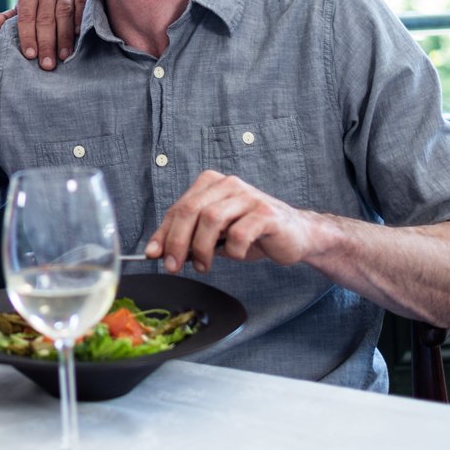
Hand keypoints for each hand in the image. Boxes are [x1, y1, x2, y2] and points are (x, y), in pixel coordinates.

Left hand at [0, 0, 86, 69]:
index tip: (30, 55)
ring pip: (63, 13)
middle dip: (45, 43)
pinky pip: (82, 6)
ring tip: (63, 57)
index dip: (27, 36)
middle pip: (45, 18)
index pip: (25, 16)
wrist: (68, 1)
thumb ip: (7, 22)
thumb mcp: (24, 16)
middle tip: (47, 64)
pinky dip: (79, 20)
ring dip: (63, 37)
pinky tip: (78, 36)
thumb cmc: (41, 13)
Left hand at [144, 169, 327, 274]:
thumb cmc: (252, 233)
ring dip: (202, 249)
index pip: (178, 207)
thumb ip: (189, 237)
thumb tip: (158, 251)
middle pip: (191, 210)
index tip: (153, 253)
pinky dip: (232, 250)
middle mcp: (228, 184)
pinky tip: (236, 254)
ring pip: (211, 219)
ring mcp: (248, 196)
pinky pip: (238, 234)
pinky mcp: (266, 213)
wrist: (296, 235)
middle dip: (177, 242)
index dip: (163, 232)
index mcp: (211, 184)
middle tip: (173, 266)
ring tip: (204, 265)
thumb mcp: (215, 234)